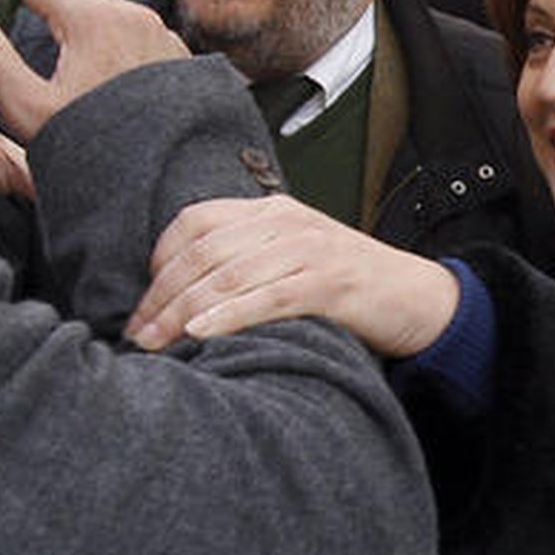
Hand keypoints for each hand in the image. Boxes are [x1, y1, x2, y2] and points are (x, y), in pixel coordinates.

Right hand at [0, 0, 188, 141]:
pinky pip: (138, 29)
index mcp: (95, 23)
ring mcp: (163, 42)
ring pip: (115, 6)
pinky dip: (111, 22)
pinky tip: (113, 36)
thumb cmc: (96, 152)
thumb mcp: (28, 107)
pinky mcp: (180, 66)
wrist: (173, 186)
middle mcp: (135, 21)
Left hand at [124, 196, 459, 357]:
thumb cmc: (346, 286)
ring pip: (229, 275)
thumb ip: (245, 264)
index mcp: (269, 211)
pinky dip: (230, 315)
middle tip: (136, 335)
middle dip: (162, 295)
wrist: (418, 297)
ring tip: (156, 343)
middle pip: (203, 251)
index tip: (142, 303)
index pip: (195, 222)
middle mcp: (283, 222)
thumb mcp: (290, 260)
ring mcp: (307, 249)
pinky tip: (200, 333)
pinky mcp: (329, 282)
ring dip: (184, 311)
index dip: (160, 262)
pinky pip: (268, 296)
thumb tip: (181, 298)